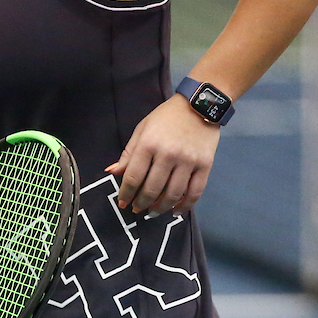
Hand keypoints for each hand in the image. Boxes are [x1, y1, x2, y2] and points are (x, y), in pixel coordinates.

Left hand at [106, 94, 220, 215]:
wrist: (199, 105)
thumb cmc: (166, 117)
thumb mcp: (142, 129)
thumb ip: (128, 153)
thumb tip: (112, 173)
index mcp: (149, 144)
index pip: (133, 176)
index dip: (126, 193)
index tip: (122, 203)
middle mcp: (168, 154)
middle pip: (152, 189)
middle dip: (141, 203)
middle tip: (136, 210)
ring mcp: (188, 161)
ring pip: (173, 194)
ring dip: (160, 208)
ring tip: (152, 212)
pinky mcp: (205, 166)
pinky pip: (194, 192)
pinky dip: (185, 206)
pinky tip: (175, 211)